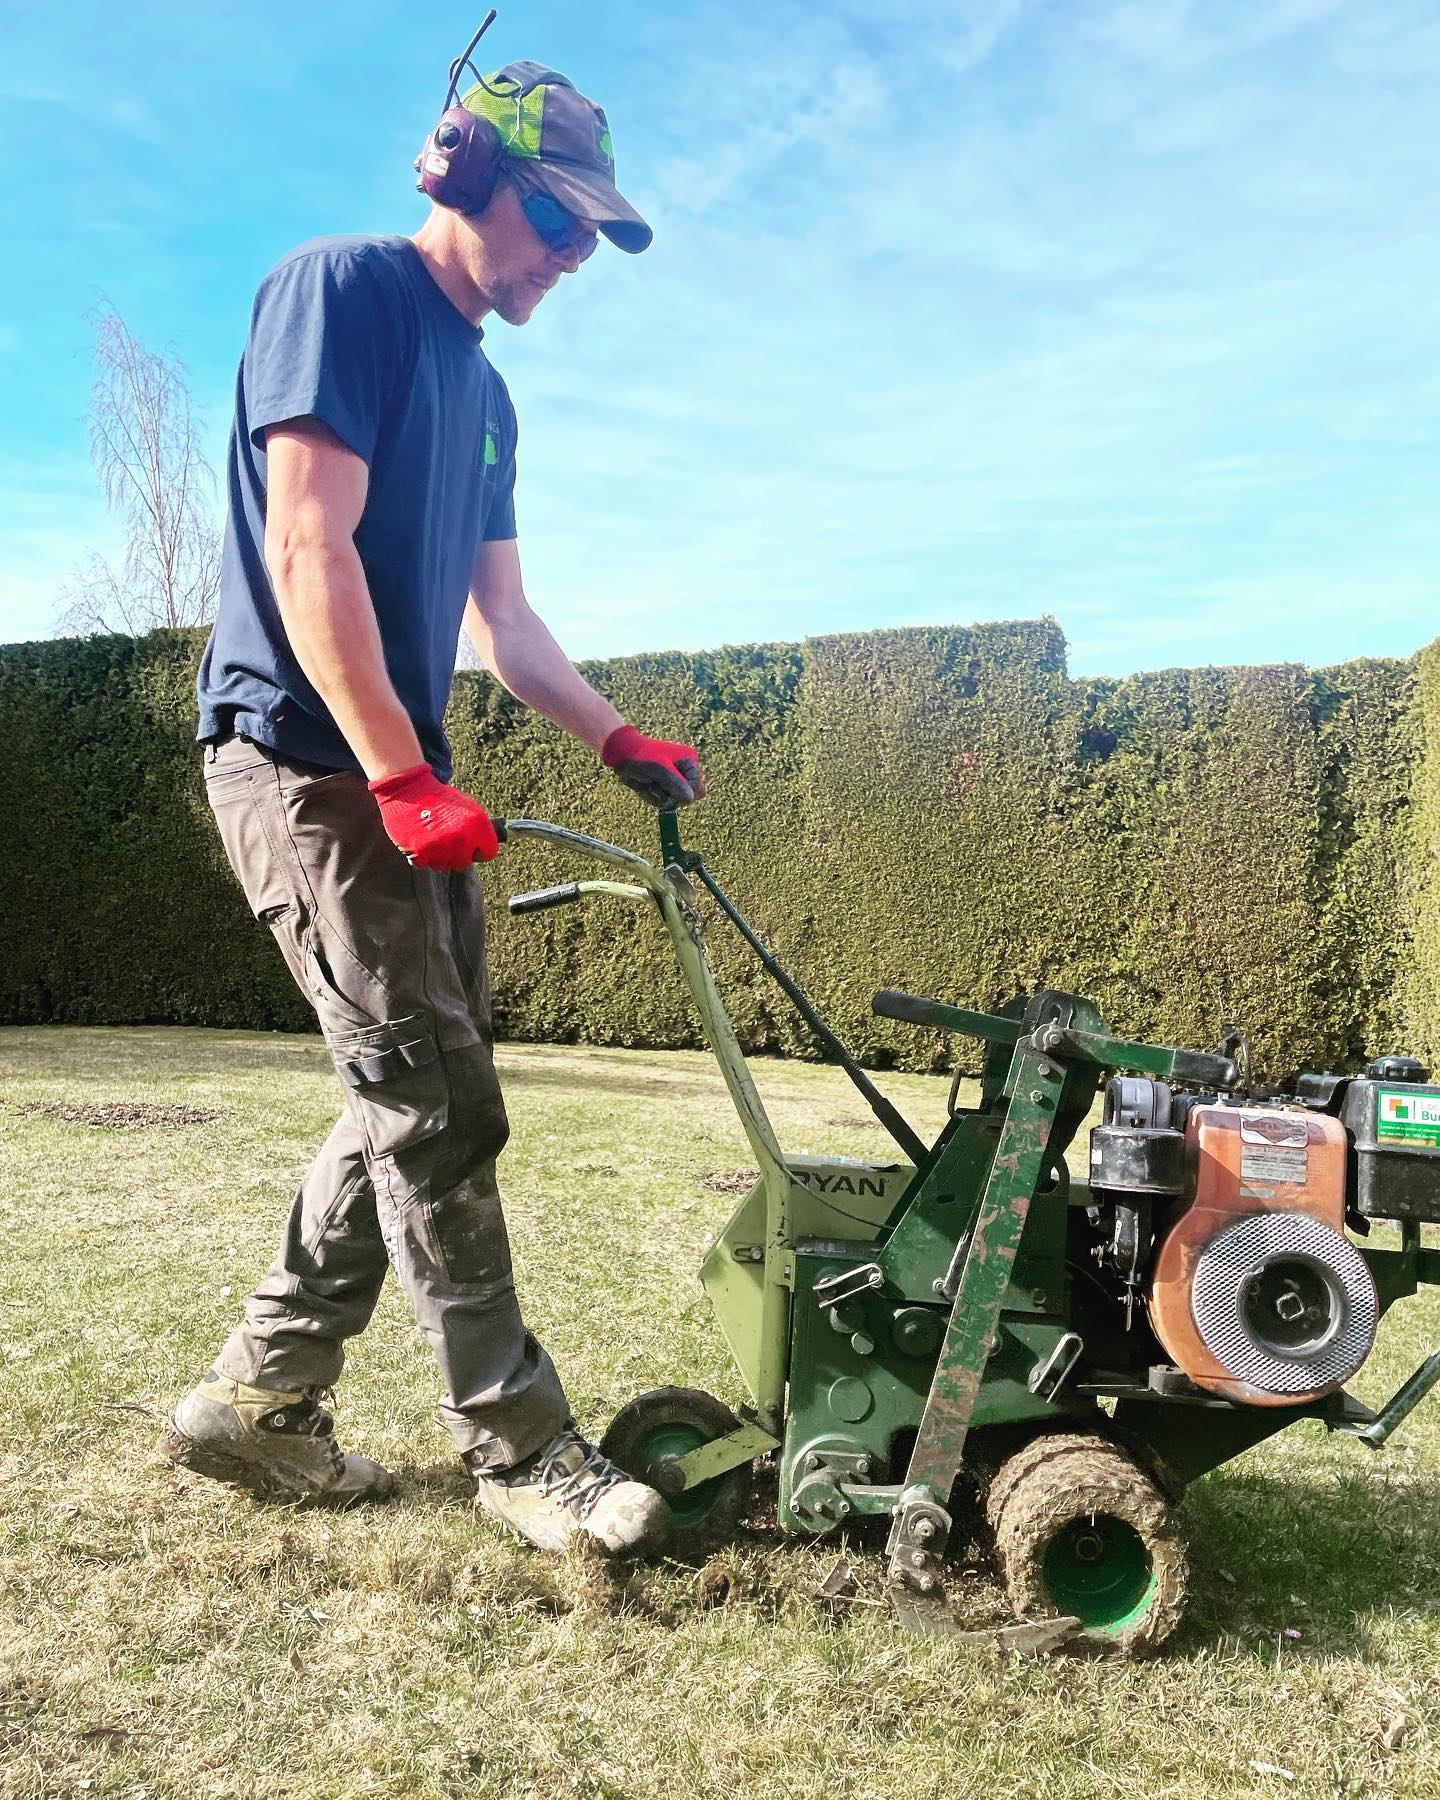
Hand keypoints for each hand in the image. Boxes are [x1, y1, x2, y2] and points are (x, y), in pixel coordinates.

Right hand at [367, 765, 499, 869]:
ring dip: (437, 856)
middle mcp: (462, 837)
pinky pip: (424, 864)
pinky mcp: (420, 851)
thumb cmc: (439, 798)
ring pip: (443, 866)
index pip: (489, 853)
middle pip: (464, 863)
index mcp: (478, 823)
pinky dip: (420, 856)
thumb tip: (485, 846)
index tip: (473, 849)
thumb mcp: (467, 807)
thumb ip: (478, 828)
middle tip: (447, 842)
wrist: (409, 788)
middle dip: (457, 856)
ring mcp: (441, 846)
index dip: (480, 851)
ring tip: (431, 838)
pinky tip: (419, 840)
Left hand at [601, 724, 705, 808]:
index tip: (667, 786)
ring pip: (677, 802)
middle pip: (692, 797)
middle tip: (658, 785)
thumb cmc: (642, 757)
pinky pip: (665, 803)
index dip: (684, 792)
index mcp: (689, 762)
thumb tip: (690, 799)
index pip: (697, 787)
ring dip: (661, 796)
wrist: (623, 756)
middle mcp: (685, 772)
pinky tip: (646, 786)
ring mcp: (676, 782)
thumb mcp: (659, 768)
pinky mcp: (665, 790)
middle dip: (674, 796)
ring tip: (649, 782)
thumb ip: (675, 783)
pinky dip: (654, 798)